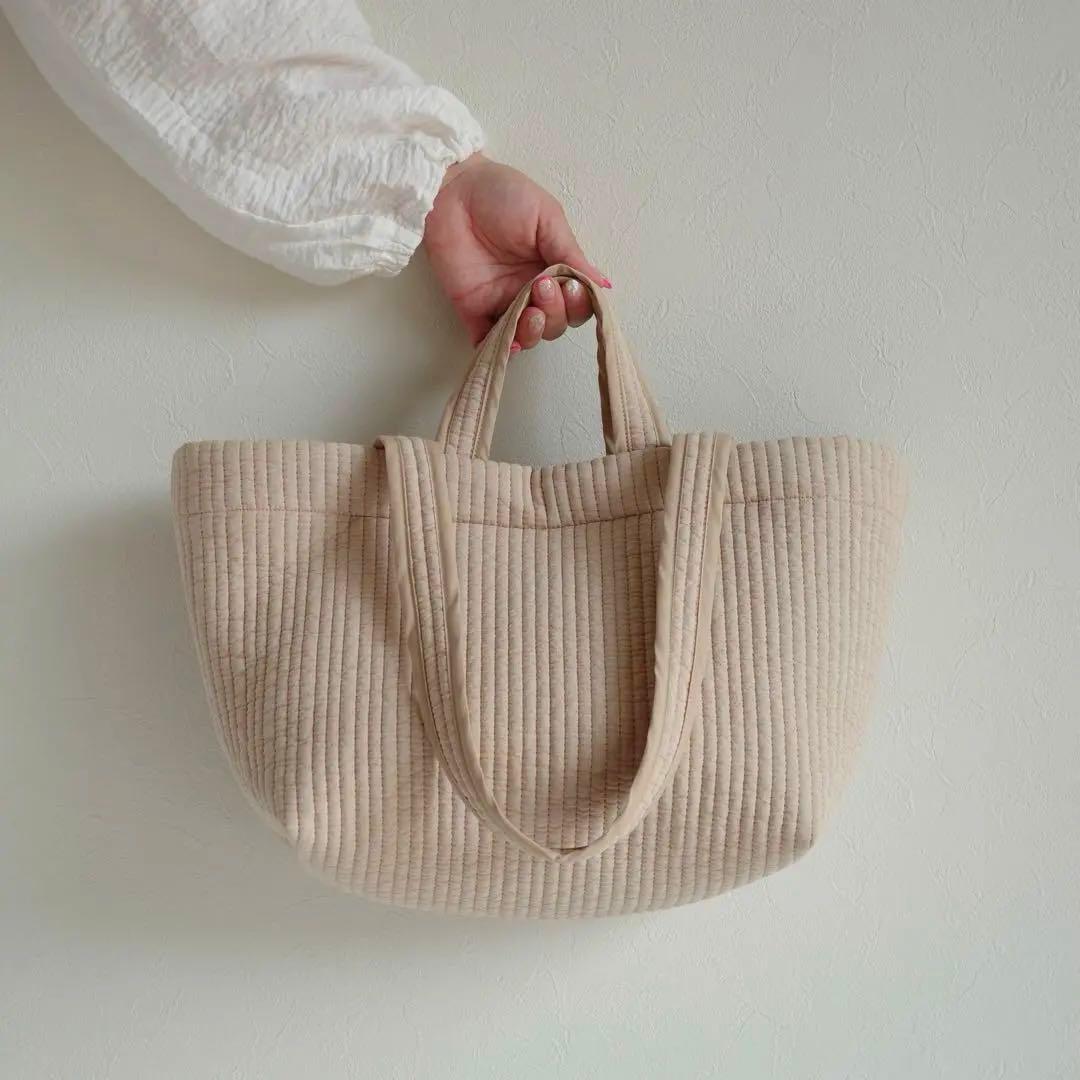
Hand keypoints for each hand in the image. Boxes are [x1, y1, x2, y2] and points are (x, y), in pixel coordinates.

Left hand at [422, 152, 610, 352]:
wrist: (451, 189)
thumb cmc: (499, 193)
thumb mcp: (546, 217)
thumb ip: (571, 254)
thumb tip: (603, 284)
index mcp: (552, 267)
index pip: (575, 302)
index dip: (577, 303)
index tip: (570, 286)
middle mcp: (529, 289)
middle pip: (554, 323)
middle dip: (555, 313)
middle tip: (541, 285)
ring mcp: (502, 301)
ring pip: (526, 336)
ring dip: (533, 332)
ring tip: (529, 311)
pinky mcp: (473, 309)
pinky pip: (489, 340)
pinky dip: (500, 349)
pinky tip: (509, 344)